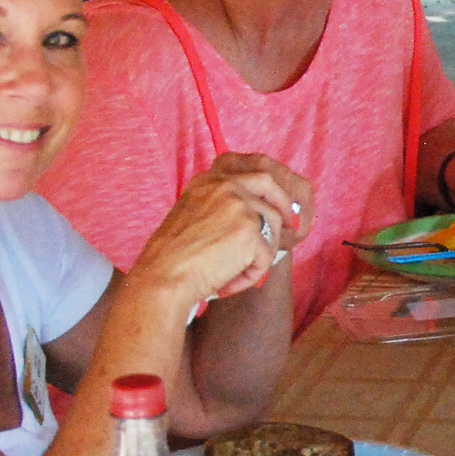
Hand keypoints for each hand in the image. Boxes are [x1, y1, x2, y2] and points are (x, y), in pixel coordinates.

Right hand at [134, 152, 310, 305]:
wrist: (163, 276)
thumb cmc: (173, 257)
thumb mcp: (191, 215)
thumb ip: (218, 206)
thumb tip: (253, 215)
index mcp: (208, 180)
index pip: (247, 173)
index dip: (267, 191)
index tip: (274, 205)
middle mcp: (224, 185)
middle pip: (268, 183)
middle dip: (283, 203)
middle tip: (291, 226)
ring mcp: (239, 205)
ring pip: (272, 224)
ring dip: (261, 252)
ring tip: (236, 271)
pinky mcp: (249, 231)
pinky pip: (266, 256)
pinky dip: (252, 274)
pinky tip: (229, 282)